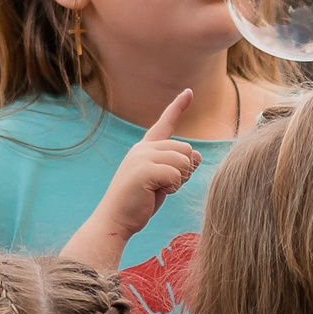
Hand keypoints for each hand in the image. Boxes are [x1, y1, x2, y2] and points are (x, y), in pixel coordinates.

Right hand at [60, 89, 197, 270]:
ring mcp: (142, 157)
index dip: (177, 107)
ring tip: (160, 190)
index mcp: (144, 148)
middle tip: (166, 186)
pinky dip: (173, 187)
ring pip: (184, 161)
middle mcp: (142, 148)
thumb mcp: (162, 182)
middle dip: (184, 170)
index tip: (189, 92)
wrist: (115, 221)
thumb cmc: (138, 203)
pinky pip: (177, 174)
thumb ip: (178, 167)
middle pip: (185, 149)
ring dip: (180, 180)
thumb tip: (197, 154)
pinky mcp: (144, 170)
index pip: (164, 123)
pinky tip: (158, 193)